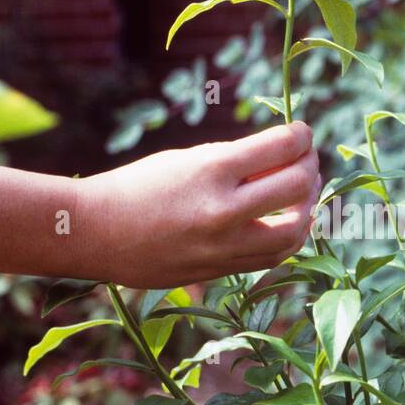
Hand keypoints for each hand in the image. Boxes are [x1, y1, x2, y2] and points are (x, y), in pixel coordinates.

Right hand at [79, 122, 319, 288]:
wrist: (93, 233)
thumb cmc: (137, 186)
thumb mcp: (186, 159)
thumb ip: (236, 160)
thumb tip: (284, 156)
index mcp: (211, 170)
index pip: (282, 147)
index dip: (301, 136)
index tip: (301, 133)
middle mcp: (222, 211)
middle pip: (297, 187)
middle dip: (310, 167)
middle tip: (306, 160)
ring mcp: (222, 247)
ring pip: (294, 232)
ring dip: (308, 209)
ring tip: (304, 193)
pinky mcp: (218, 271)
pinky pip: (271, 258)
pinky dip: (289, 238)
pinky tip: (288, 222)